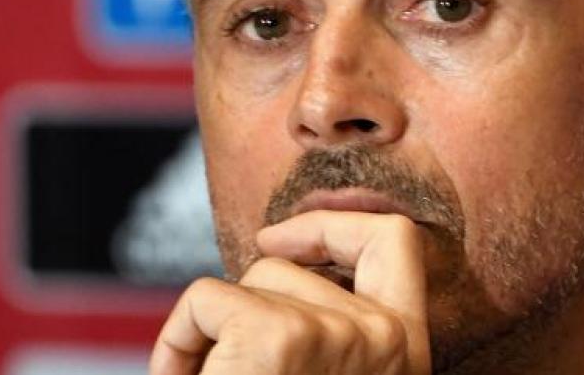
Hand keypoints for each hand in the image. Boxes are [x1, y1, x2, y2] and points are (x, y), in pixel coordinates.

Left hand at [149, 210, 431, 374]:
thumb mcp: (333, 367)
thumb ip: (332, 327)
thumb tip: (282, 255)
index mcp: (406, 352)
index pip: (396, 240)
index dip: (332, 223)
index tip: (278, 239)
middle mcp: (388, 341)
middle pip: (295, 266)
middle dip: (247, 307)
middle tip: (230, 362)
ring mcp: (336, 335)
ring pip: (253, 280)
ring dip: (213, 331)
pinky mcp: (278, 340)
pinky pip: (206, 298)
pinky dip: (177, 339)